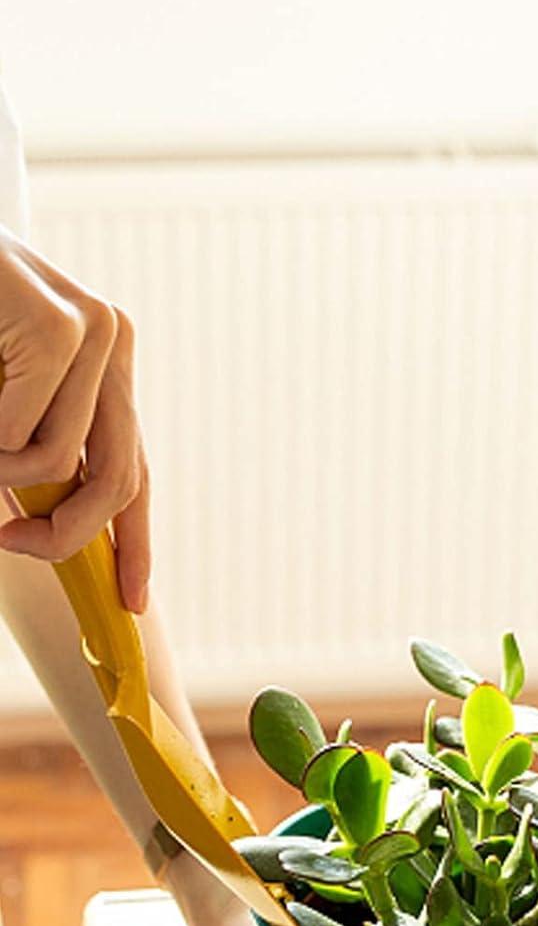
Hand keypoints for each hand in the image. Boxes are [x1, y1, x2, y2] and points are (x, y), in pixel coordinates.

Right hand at [0, 227, 149, 610]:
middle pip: (118, 480)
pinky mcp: (60, 326)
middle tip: (9, 543)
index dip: (135, 540)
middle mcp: (114, 342)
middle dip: (64, 533)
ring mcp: (95, 330)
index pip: (134, 468)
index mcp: (105, 364)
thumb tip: (52, 525)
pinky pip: (15, 431)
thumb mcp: (1, 397)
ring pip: (55, 462)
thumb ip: (35, 449)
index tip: (133, 600)